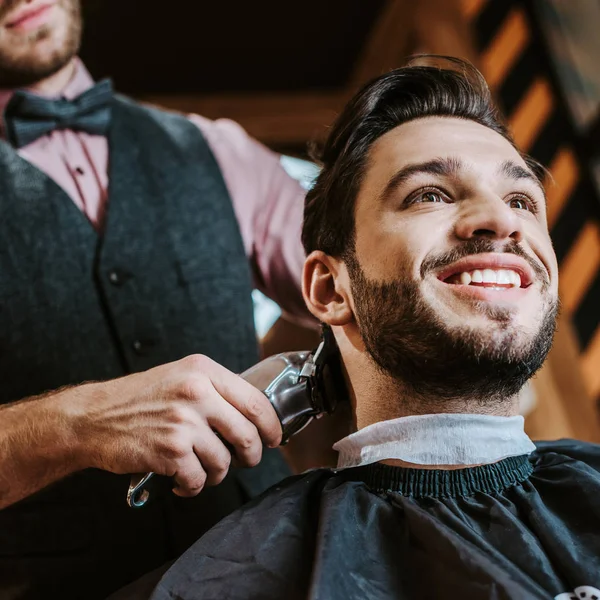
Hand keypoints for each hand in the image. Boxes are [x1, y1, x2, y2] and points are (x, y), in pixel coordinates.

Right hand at [71, 355, 281, 496]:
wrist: (93, 417)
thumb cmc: (137, 399)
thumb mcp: (180, 377)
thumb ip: (215, 389)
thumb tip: (253, 414)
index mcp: (203, 370)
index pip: (256, 401)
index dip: (272, 426)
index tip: (274, 439)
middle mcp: (197, 392)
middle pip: (248, 434)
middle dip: (251, 456)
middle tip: (244, 461)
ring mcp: (184, 422)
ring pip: (224, 462)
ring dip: (216, 474)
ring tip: (201, 470)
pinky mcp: (171, 451)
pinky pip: (199, 480)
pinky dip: (193, 487)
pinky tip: (181, 481)